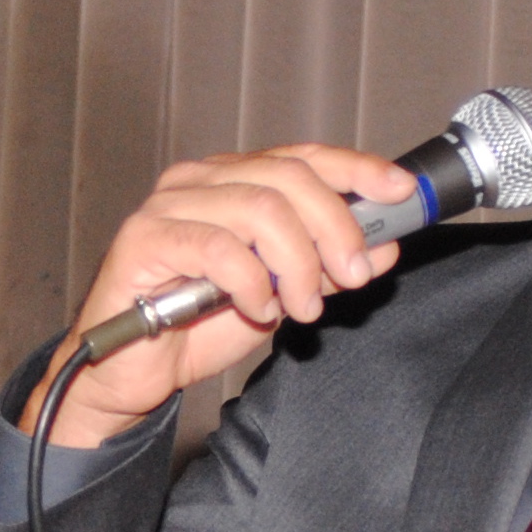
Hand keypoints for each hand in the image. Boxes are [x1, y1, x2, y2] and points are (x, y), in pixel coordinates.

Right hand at [24, 144, 417, 447]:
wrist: (131, 374)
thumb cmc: (193, 329)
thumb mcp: (281, 296)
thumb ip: (326, 267)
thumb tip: (383, 245)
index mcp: (231, 181)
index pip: (302, 157)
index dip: (356, 169)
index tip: (400, 192)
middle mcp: (199, 181)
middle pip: (288, 177)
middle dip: (334, 227)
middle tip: (352, 276)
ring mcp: (168, 205)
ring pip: (260, 208)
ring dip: (298, 262)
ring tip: (303, 306)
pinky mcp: (144, 240)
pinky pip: (219, 248)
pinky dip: (252, 282)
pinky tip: (258, 309)